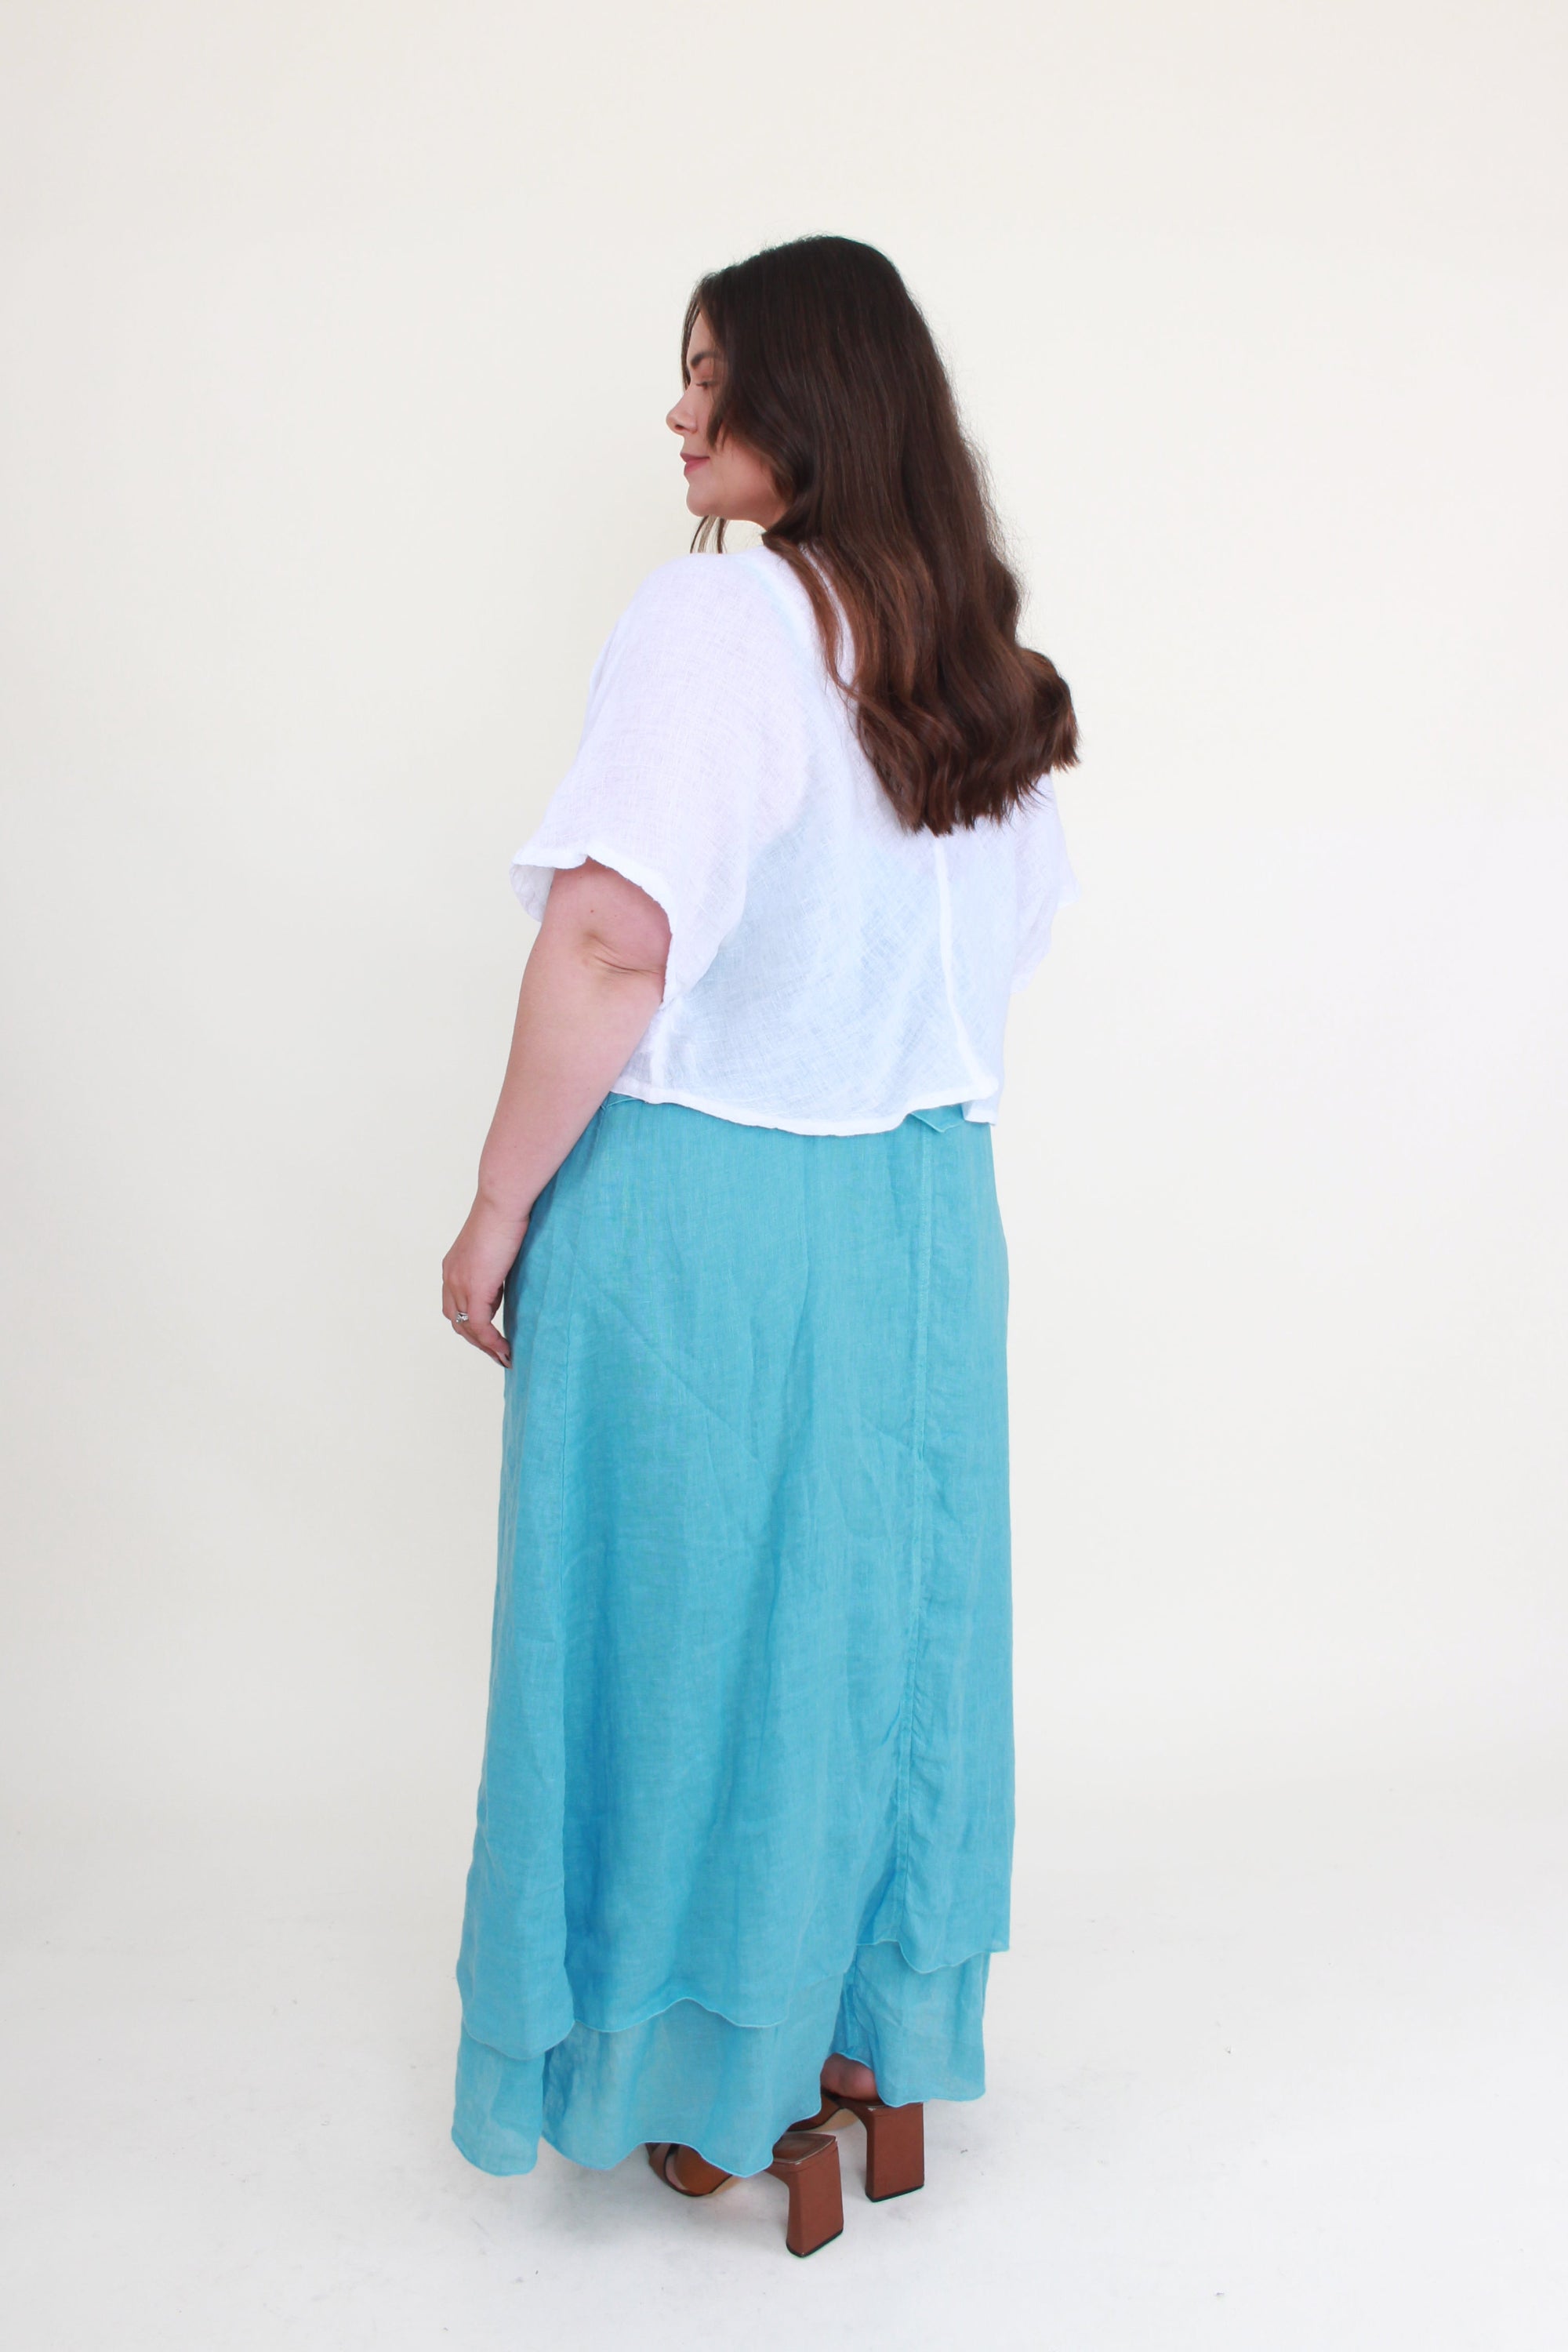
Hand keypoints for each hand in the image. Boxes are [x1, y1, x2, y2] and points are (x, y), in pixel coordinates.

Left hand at [441, 1194, 528, 1367]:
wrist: (502, 1202)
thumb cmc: (505, 1214)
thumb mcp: (496, 1246)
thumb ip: (495, 1266)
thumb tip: (504, 1282)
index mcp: (453, 1266)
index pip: (455, 1304)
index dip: (471, 1323)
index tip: (491, 1335)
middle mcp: (450, 1277)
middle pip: (456, 1320)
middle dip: (476, 1340)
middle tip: (498, 1352)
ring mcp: (459, 1284)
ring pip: (466, 1328)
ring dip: (485, 1346)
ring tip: (503, 1356)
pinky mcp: (475, 1289)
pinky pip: (479, 1326)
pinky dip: (491, 1342)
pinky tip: (505, 1350)